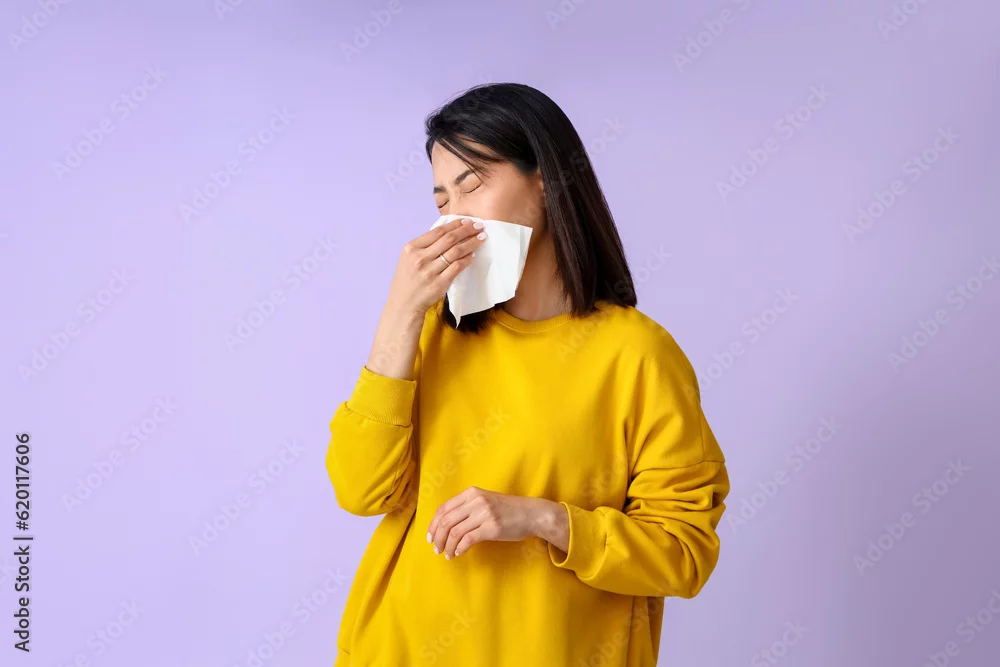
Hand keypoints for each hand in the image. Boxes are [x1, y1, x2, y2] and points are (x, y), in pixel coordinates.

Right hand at [387, 218, 487, 316]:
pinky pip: (457, 267)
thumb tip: (450, 231)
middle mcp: (420, 258)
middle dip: (466, 230)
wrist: (404, 302)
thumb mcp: (409, 257)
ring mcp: (430, 271)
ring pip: (455, 252)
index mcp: (412, 248)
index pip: (438, 231)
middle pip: (449, 239)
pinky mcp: (439, 283)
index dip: (455, 225)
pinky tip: (473, 255)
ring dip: (471, 243)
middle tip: (479, 226)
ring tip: (481, 238)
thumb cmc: (408, 278)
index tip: (467, 221)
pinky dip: (467, 259)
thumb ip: (425, 245)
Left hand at [427, 486, 568, 558]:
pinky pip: (468, 540)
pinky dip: (459, 548)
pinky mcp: (491, 528)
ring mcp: (484, 514)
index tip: (429, 537)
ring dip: (447, 545)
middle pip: (447, 521)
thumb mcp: (485, 501)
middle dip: (438, 538)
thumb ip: (467, 507)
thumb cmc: (507, 510)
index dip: (433, 524)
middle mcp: (476, 501)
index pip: (444, 508)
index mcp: (472, 493)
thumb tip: (445, 525)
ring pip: (455, 532)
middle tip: (436, 549)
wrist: (531, 514)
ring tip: (447, 554)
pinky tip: (458, 553)